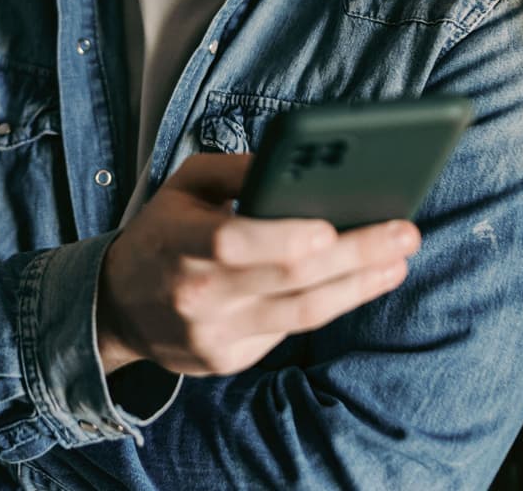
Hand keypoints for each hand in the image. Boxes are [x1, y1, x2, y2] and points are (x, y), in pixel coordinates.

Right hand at [96, 152, 419, 376]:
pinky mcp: (230, 361)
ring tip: (397, 261)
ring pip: (303, 313)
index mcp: (178, 244)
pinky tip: (362, 283)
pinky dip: (331, 304)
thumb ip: (236, 170)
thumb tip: (296, 162)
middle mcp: (196, 296)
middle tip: (404, 233)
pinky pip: (290, 332)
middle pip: (290, 279)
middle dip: (356, 254)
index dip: (285, 238)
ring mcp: (214, 335)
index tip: (332, 227)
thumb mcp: (183, 185)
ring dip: (359, 285)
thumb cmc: (163, 233)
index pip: (233, 243)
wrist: (117, 307)